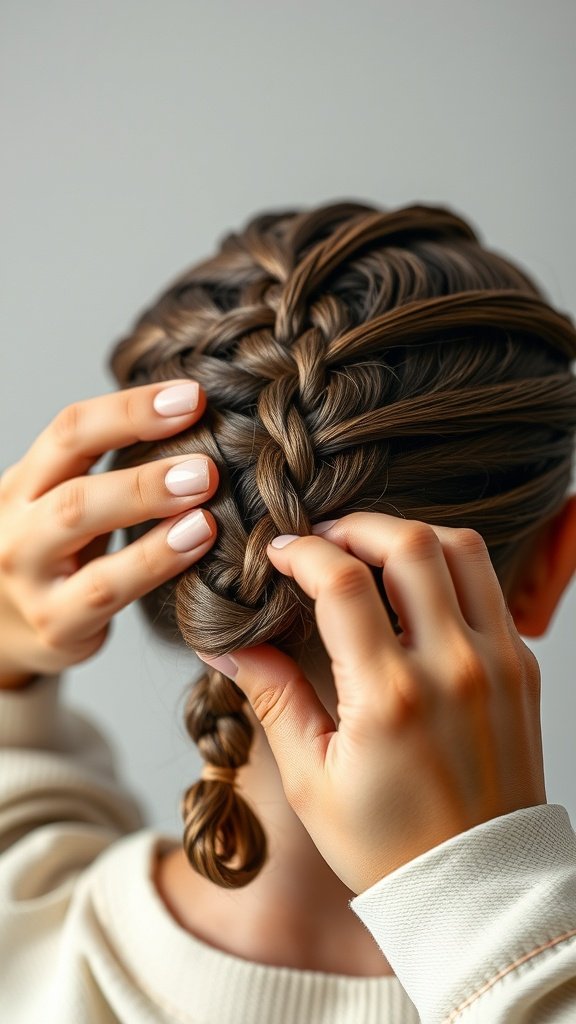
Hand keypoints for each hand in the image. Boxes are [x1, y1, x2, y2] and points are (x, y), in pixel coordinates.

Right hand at [0, 381, 217, 686]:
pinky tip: (194, 542)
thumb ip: (108, 470)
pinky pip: (104, 590)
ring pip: (79, 526)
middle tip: (206, 461)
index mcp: (25, 483)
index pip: (70, 430)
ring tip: (204, 493)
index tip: (193, 396)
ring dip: (146, 502)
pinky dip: (154, 562)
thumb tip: (196, 421)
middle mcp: (16, 525)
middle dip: (142, 467)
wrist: (0, 632)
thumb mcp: (59, 504)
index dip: (131, 409)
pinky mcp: (54, 625)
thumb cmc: (53, 558)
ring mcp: (29, 578)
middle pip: (74, 482)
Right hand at [199, 513, 546, 894]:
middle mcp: (452, 668)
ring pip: (462, 549)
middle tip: (325, 540)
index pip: (344, 584)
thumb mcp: (311, 780)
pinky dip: (449, 566)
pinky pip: (489, 586)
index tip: (281, 553)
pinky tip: (415, 589)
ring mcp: (497, 662)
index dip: (304, 553)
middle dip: (356, 525)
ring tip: (371, 553)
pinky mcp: (521, 667)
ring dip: (409, 534)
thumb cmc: (389, 845)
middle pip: (410, 543)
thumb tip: (224, 646)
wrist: (478, 887)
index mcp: (391, 699)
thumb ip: (272, 698)